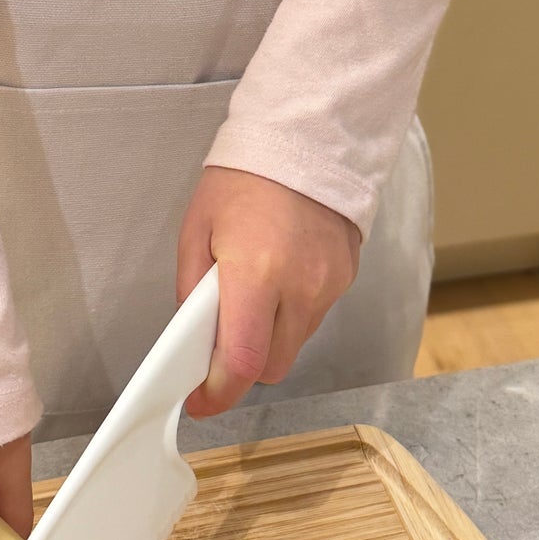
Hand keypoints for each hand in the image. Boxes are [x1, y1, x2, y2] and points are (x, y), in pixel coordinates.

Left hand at [177, 164, 359, 417]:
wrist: (307, 137)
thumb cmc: (246, 177)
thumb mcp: (198, 228)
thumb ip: (192, 289)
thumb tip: (193, 335)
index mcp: (257, 273)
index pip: (243, 362)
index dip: (218, 393)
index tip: (200, 401)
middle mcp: (300, 287)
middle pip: (272, 366)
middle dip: (243, 366)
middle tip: (219, 344)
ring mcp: (330, 285)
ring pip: (296, 344)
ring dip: (269, 338)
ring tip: (252, 297)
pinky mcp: (346, 277)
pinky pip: (315, 316)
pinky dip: (293, 312)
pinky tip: (280, 277)